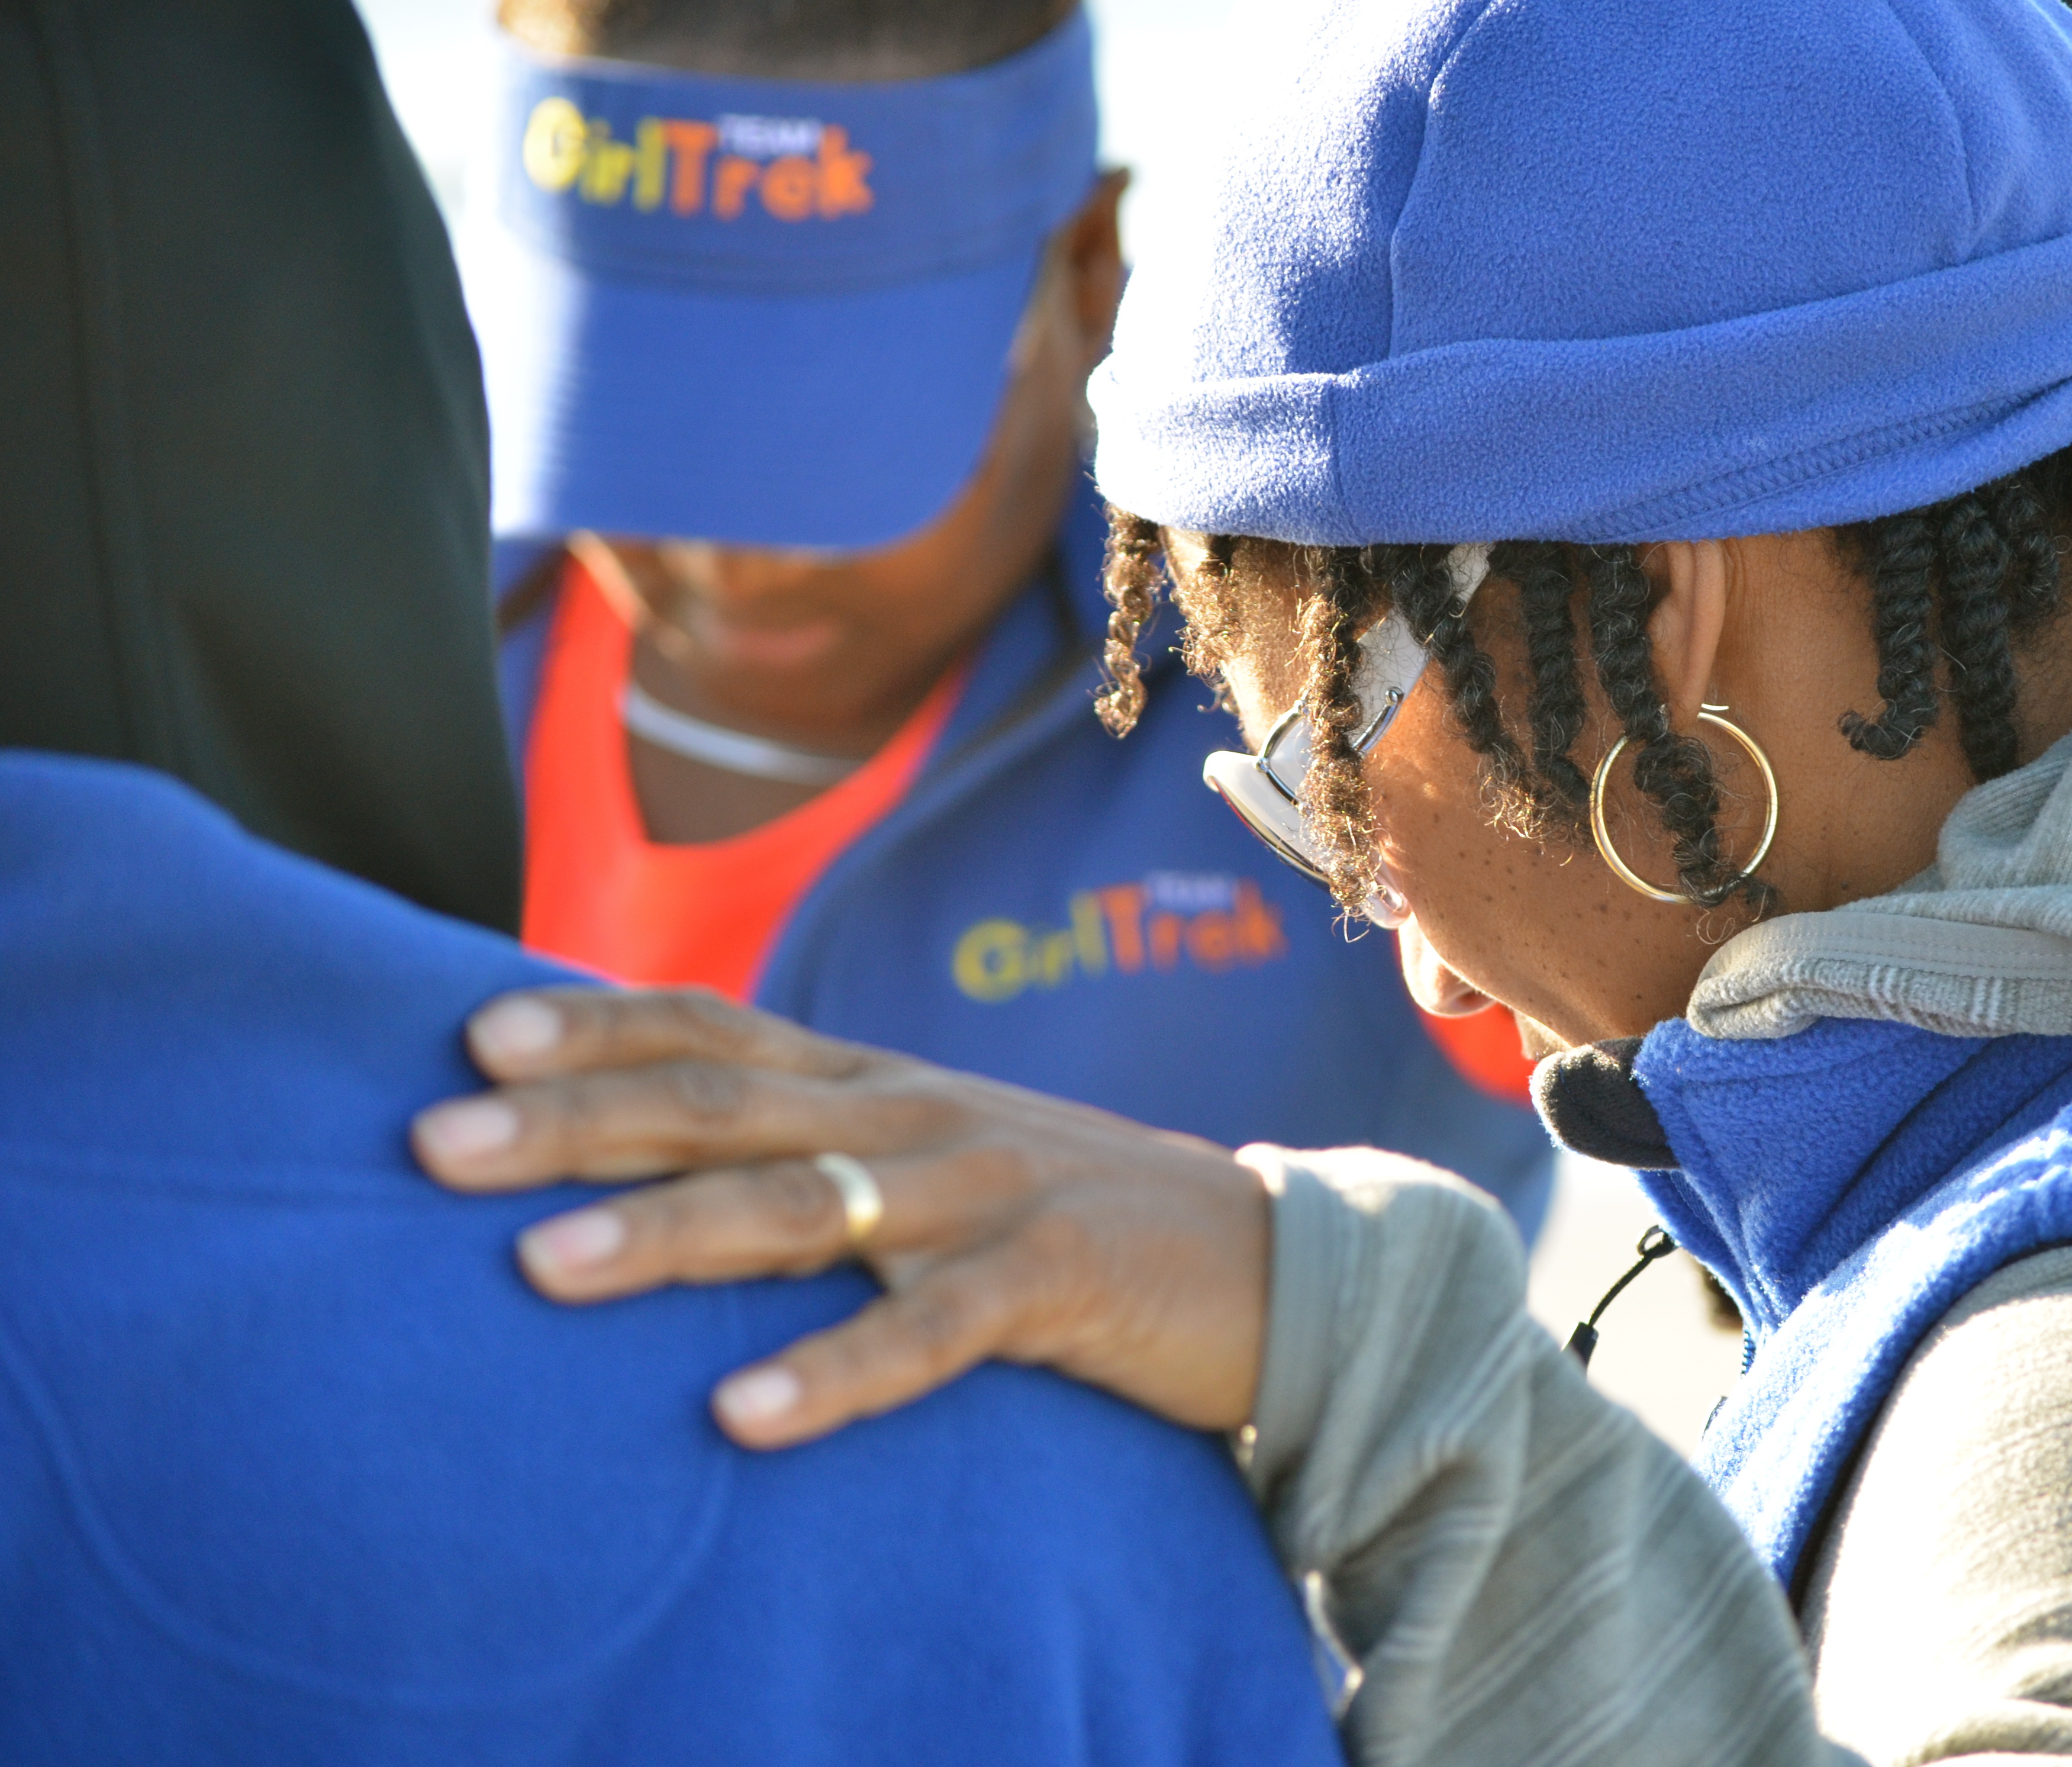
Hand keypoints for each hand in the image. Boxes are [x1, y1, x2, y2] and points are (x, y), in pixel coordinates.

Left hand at [412, 989, 1270, 1447]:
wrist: (1271, 1259)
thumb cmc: (1062, 1215)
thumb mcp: (930, 1156)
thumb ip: (812, 1142)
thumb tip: (643, 1153)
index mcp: (878, 1083)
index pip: (716, 1029)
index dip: (596, 1024)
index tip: (466, 1034)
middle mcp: (915, 1116)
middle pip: (726, 1103)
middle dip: (573, 1121)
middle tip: (434, 1145)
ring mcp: (987, 1193)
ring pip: (808, 1204)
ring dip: (668, 1233)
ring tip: (541, 1268)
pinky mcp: (1056, 1280)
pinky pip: (930, 1332)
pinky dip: (835, 1371)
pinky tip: (742, 1414)